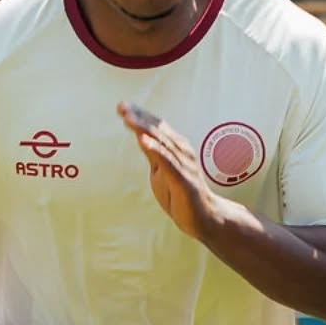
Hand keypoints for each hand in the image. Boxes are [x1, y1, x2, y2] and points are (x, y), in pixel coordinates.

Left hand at [118, 102, 217, 240]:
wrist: (203, 218)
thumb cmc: (180, 192)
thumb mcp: (160, 170)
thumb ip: (152, 153)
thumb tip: (140, 136)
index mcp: (176, 148)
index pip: (157, 127)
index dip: (140, 115)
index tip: (122, 106)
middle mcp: (182, 152)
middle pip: (158, 130)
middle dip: (140, 117)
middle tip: (122, 106)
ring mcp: (184, 165)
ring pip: (162, 142)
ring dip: (145, 129)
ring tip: (129, 118)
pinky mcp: (184, 180)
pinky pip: (168, 163)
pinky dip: (156, 150)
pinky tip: (144, 141)